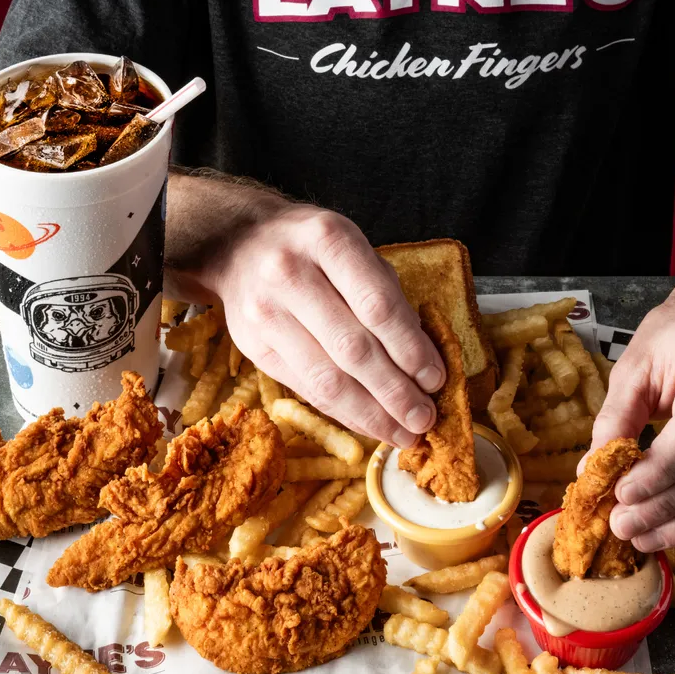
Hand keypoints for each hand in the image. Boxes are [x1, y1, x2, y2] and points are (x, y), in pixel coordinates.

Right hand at [202, 203, 444, 447]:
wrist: (239, 245)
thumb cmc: (313, 251)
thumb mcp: (354, 251)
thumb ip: (387, 298)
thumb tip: (421, 364)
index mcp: (328, 240)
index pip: (378, 306)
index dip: (411, 349)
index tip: (435, 380)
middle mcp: (290, 273)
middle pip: (352, 349)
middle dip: (395, 392)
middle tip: (424, 419)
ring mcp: (265, 311)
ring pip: (326, 379)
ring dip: (371, 414)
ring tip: (402, 433)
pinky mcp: (251, 345)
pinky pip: (306, 389)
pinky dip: (343, 413)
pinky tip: (369, 424)